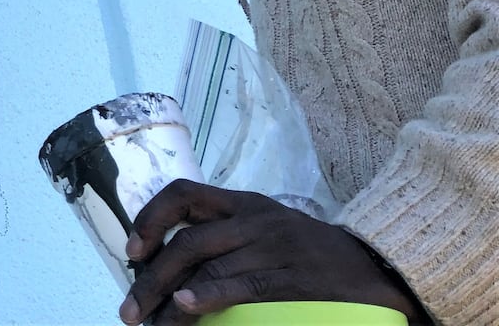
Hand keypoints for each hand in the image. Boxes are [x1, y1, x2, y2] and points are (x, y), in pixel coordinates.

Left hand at [120, 180, 425, 325]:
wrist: (377, 266)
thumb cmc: (310, 253)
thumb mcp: (266, 231)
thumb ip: (225, 238)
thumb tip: (173, 272)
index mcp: (242, 203)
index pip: (183, 193)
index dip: (150, 218)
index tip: (130, 251)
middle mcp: (253, 218)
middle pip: (187, 241)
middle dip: (150, 278)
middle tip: (130, 310)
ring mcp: (273, 245)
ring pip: (206, 265)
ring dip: (170, 299)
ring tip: (151, 325)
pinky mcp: (293, 277)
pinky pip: (243, 284)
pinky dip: (209, 296)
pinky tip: (186, 308)